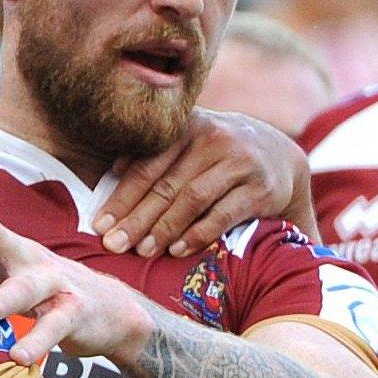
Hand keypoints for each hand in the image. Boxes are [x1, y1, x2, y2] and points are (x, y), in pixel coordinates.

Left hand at [0, 183, 153, 365]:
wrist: (113, 311)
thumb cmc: (46, 283)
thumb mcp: (10, 257)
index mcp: (6, 247)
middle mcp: (28, 257)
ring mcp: (53, 283)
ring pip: (27, 287)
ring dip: (4, 298)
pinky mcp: (74, 313)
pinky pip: (54, 327)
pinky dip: (36, 342)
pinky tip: (17, 356)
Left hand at [93, 109, 305, 257]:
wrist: (278, 156)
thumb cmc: (213, 155)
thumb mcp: (186, 145)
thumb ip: (152, 155)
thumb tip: (110, 172)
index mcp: (186, 126)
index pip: (146, 165)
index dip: (121, 196)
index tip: (99, 224)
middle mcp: (213, 138)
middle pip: (166, 185)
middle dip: (135, 218)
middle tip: (113, 245)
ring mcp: (240, 161)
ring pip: (192, 199)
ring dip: (163, 229)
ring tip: (142, 251)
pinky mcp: (261, 187)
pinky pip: (223, 214)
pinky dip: (197, 234)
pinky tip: (177, 249)